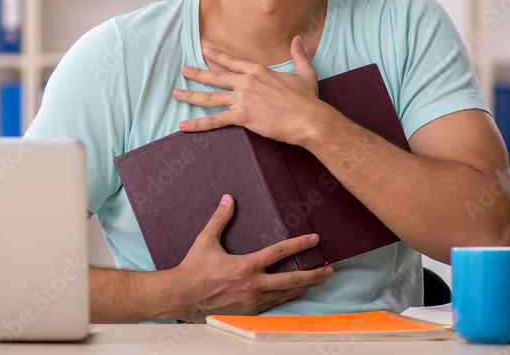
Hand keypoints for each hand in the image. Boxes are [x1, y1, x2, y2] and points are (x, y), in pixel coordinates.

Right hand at [168, 194, 331, 322]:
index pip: (279, 252)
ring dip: (303, 286)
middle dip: (312, 273)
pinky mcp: (247, 311)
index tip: (314, 239)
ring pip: (284, 294)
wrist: (181, 296)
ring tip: (317, 281)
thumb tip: (228, 198)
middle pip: (290, 279)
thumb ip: (220, 219)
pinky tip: (294, 294)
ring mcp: (251, 301)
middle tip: (329, 269)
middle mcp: (253, 285)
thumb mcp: (206, 240)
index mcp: (246, 266)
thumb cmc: (193, 269)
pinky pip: (273, 304)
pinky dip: (286, 298)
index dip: (299, 244)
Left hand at [172, 36, 333, 145]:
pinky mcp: (242, 116)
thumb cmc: (308, 99)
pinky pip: (215, 121)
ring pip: (211, 97)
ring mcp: (242, 99)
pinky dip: (198, 124)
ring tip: (176, 94)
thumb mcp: (305, 72)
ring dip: (191, 96)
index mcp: (259, 71)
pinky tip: (183, 126)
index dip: (218, 55)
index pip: (233, 61)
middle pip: (217, 76)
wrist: (310, 119)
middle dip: (198, 74)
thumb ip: (299, 54)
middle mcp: (247, 82)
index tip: (205, 49)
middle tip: (184, 70)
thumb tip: (299, 38)